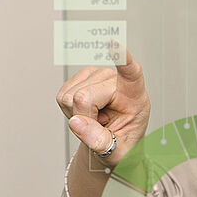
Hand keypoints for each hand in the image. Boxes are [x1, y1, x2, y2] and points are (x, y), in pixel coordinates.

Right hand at [56, 50, 150, 168]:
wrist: (115, 142)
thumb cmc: (123, 144)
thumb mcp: (118, 152)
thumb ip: (100, 141)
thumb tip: (77, 123)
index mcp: (135, 94)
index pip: (131, 73)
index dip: (121, 59)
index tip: (114, 45)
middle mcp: (115, 79)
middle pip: (85, 96)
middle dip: (85, 117)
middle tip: (101, 125)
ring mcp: (97, 75)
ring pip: (69, 97)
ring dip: (78, 114)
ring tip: (97, 119)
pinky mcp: (82, 77)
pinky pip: (61, 96)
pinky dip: (69, 110)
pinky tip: (86, 113)